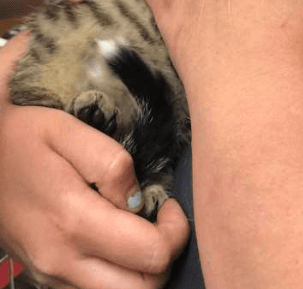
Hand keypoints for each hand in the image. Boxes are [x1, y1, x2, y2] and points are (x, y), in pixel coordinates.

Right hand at [0, 34, 188, 288]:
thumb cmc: (23, 139)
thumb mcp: (67, 132)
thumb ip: (111, 164)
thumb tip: (139, 199)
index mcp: (74, 222)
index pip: (153, 254)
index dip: (176, 232)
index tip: (169, 204)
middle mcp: (63, 261)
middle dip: (165, 258)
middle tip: (161, 222)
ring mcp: (50, 275)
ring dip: (143, 269)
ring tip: (140, 230)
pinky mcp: (44, 277)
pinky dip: (118, 273)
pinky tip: (115, 240)